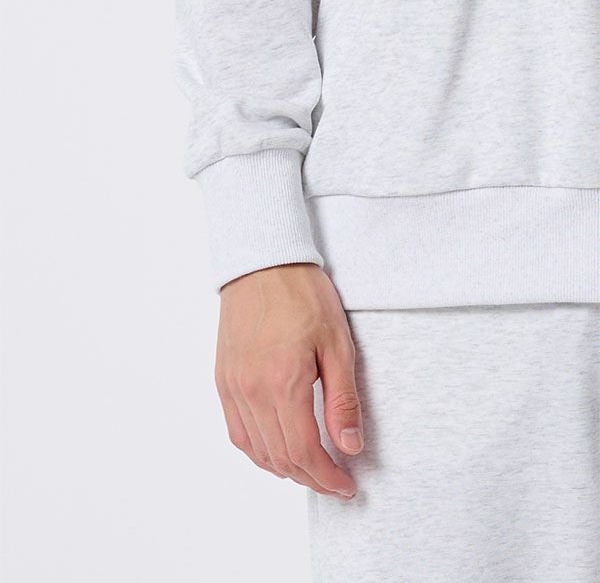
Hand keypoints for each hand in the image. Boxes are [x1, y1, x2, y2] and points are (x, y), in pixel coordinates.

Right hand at [215, 263, 363, 498]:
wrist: (263, 265)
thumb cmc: (303, 297)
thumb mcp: (337, 345)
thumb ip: (343, 400)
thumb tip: (350, 445)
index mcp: (283, 383)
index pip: (304, 452)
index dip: (327, 477)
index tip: (347, 486)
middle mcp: (251, 391)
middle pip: (280, 457)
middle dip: (311, 478)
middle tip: (334, 481)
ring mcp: (232, 387)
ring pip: (256, 450)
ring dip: (284, 468)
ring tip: (310, 469)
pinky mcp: (223, 380)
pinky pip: (236, 431)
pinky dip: (257, 450)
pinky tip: (275, 450)